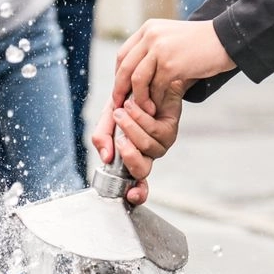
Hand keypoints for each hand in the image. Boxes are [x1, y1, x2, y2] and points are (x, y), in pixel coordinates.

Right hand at [89, 91, 183, 205]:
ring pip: (147, 146)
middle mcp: (149, 153)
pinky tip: (133, 104)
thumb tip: (105, 157)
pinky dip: (140, 117)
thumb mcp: (108, 119)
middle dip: (129, 155)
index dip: (137, 193)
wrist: (144, 78)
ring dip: (130, 128)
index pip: (137, 184)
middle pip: (142, 169)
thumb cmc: (126, 102)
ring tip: (121, 110)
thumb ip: (102, 137)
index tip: (132, 195)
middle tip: (119, 139)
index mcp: (133, 157)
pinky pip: (154, 129)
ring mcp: (162, 142)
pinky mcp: (170, 127)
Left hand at [108, 18, 231, 133]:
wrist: (225, 40)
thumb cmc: (201, 44)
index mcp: (148, 29)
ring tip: (145, 109)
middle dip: (120, 89)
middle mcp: (150, 36)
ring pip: (137, 79)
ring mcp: (160, 49)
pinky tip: (158, 107)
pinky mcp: (170, 64)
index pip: (123, 54)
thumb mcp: (172, 39)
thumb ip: (153, 50)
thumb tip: (135, 76)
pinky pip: (155, 87)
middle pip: (125, 67)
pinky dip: (155, 100)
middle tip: (121, 106)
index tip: (120, 91)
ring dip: (138, 98)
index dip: (119, 75)